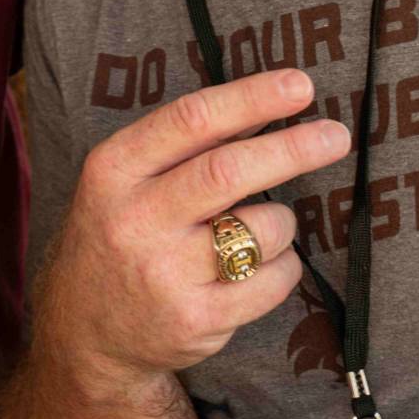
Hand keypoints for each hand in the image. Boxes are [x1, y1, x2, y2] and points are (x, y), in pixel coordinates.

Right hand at [33, 71, 349, 386]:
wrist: (84, 333)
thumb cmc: (119, 236)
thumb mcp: (123, 180)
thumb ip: (181, 146)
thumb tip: (270, 102)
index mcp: (114, 169)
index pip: (190, 120)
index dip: (251, 98)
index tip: (300, 85)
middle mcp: (134, 219)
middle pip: (230, 171)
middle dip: (293, 148)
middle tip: (335, 136)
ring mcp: (164, 274)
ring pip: (262, 229)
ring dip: (282, 221)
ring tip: (264, 228)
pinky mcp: (196, 320)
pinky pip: (272, 280)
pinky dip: (283, 267)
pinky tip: (259, 268)